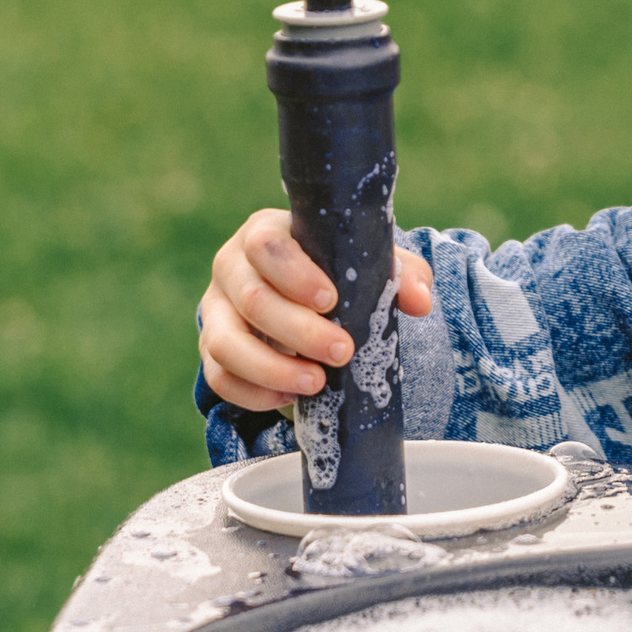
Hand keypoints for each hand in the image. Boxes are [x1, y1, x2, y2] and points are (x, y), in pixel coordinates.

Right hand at [198, 209, 434, 411]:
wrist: (308, 298)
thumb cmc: (339, 272)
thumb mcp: (371, 264)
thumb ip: (401, 274)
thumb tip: (419, 302)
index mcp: (266, 233)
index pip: (267, 245)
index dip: (295, 274)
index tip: (331, 301)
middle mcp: (231, 268)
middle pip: (252, 298)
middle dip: (298, 330)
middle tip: (342, 351)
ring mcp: (216, 310)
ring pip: (225, 342)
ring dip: (271, 369)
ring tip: (315, 383)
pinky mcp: (212, 348)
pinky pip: (218, 376)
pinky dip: (253, 393)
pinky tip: (290, 398)